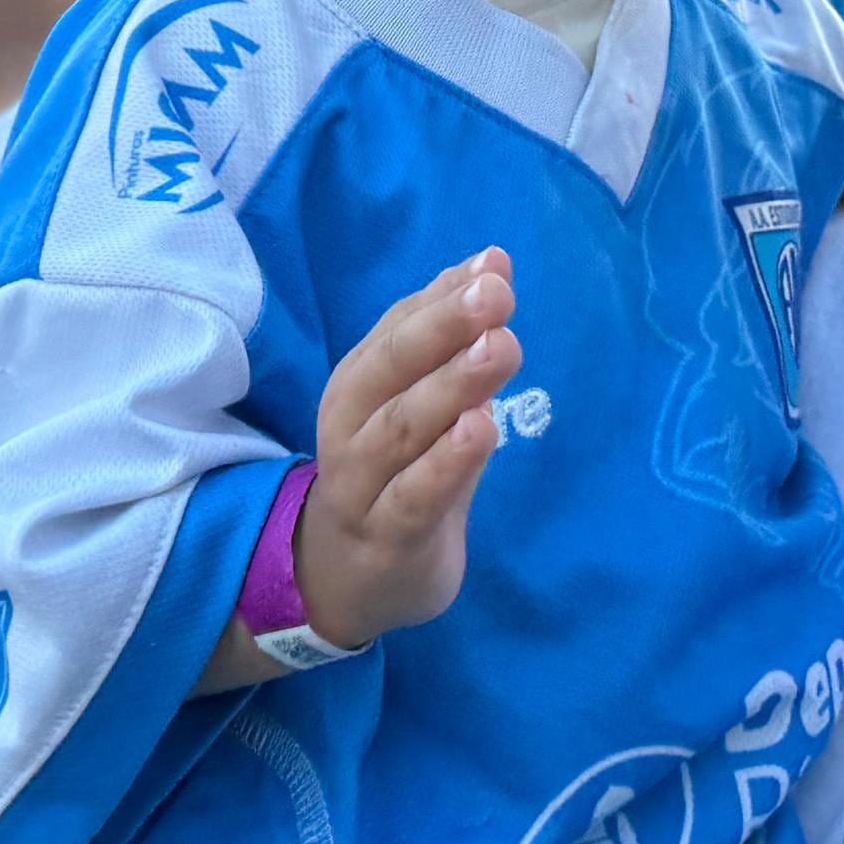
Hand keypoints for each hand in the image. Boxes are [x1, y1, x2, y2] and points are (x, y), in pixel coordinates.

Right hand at [296, 251, 519, 648]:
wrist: (343, 579)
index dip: (445, 296)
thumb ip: (452, 343)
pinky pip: (414, 496)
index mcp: (359, 383)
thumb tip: (489, 265)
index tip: (495, 266)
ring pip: (403, 428)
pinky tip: (481, 429)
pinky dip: (446, 462)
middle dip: (445, 326)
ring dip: (453, 385)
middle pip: (393, 368)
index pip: (397, 329)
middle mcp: (350, 426)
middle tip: (496, 295)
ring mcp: (362, 483)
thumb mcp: (421, 404)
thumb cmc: (395, 475)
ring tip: (500, 349)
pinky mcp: (386, 537)